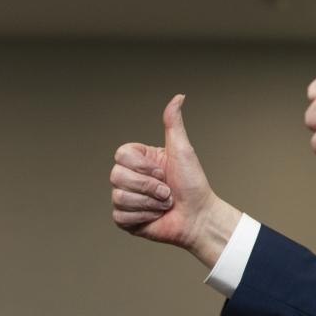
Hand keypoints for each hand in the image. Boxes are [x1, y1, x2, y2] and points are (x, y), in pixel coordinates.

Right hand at [110, 95, 239, 267]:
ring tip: (165, 203)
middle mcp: (129, 177)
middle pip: (116, 175)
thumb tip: (179, 97)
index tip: (163, 171)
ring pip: (119, 196)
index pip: (121, 155)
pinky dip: (144, 216)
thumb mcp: (182, 150)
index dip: (144, 166)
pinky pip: (121, 215)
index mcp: (140, 160)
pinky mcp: (124, 219)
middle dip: (149, 186)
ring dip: (150, 202)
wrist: (198, 216)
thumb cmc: (193, 184)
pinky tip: (156, 215)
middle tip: (167, 190)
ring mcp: (125, 198)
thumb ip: (174, 124)